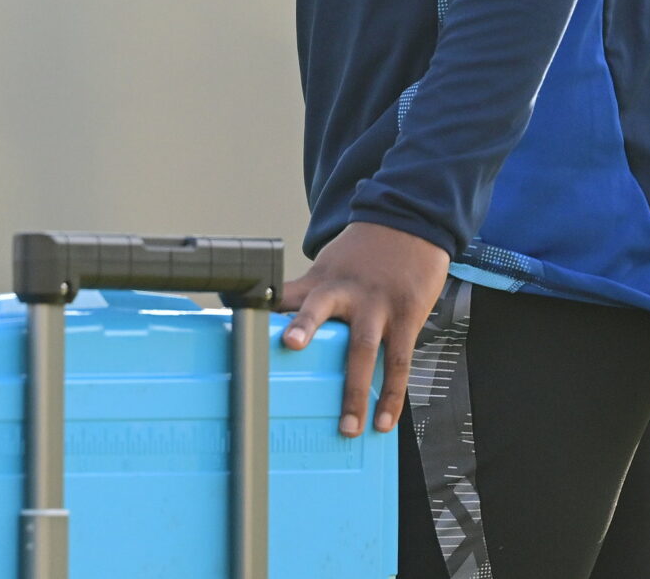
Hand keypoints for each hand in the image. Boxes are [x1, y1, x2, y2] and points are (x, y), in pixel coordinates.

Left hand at [277, 221, 449, 435]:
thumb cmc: (363, 254)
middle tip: (290, 347)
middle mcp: (345, 292)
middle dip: (305, 326)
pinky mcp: (406, 317)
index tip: (240, 319)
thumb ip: (303, 297)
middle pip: (320, 307)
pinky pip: (399, 362)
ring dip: (355, 391)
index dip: (261, 307)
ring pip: (364, 348)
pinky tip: (384, 420)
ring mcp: (377, 305)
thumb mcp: (327, 267)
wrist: (409, 222)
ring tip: (348, 427)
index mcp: (319, 281)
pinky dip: (392, 394)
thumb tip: (272, 326)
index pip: (283, 294)